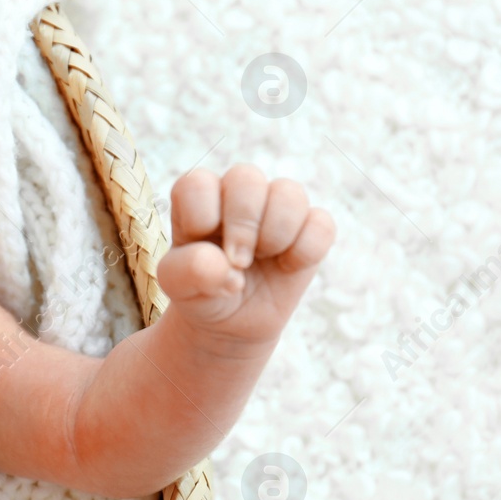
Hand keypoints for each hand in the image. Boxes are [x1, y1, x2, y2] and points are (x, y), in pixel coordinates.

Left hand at [155, 165, 334, 348]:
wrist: (231, 321)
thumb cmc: (200, 293)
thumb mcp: (179, 287)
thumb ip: (189, 271)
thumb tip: (227, 266)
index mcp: (198, 198)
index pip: (197, 184)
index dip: (202, 219)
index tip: (204, 253)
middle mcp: (237, 193)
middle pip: (246, 178)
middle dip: (243, 226)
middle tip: (238, 262)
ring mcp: (275, 207)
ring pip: (289, 193)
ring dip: (276, 235)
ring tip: (264, 259)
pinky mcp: (309, 228)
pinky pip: (321, 224)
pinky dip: (305, 252)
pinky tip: (288, 267)